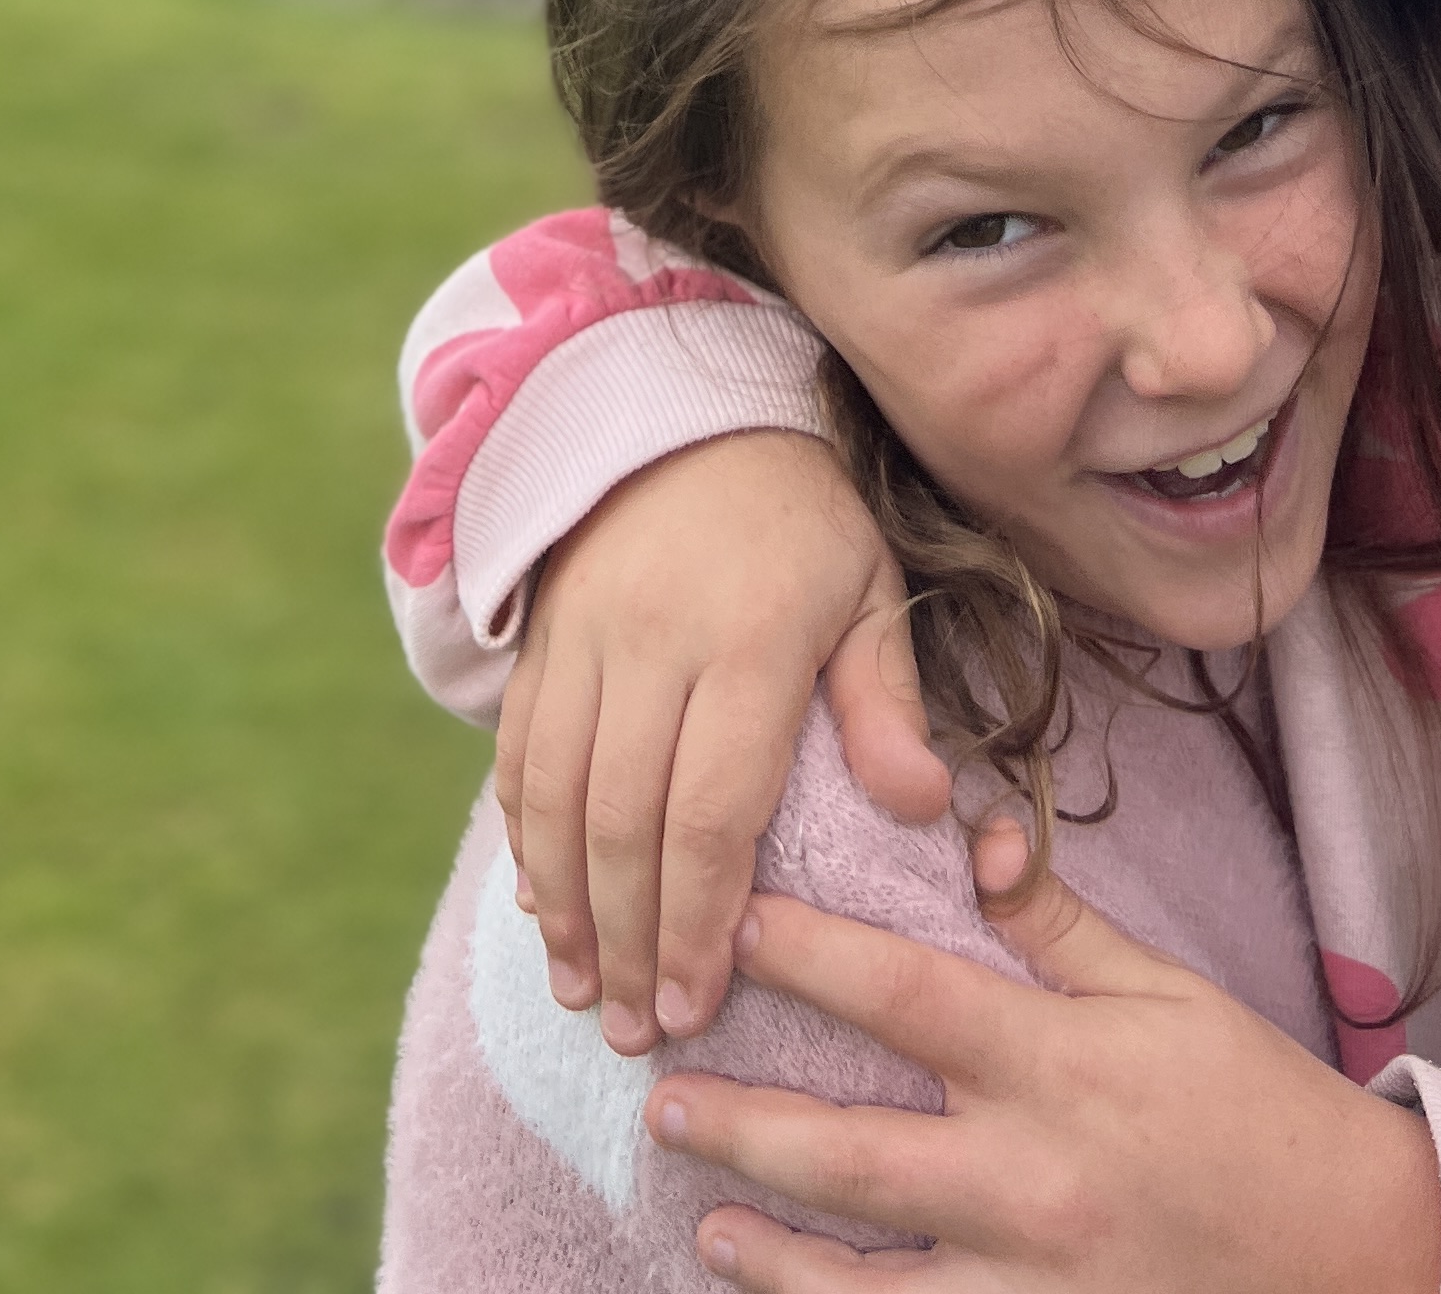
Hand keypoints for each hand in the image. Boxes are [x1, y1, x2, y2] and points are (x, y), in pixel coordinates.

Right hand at [496, 432, 948, 1052]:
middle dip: (629, 941)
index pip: (709, 809)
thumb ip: (887, 700)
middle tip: (638, 1031)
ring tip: (584, 993)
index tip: (700, 1005)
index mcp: (745, 641)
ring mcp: (583, 637)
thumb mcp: (868, 587)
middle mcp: (650, 643)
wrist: (687, 409)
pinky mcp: (541, 635)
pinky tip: (543, 905)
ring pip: (555, 797)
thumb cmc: (802, 518)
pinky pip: (518, 751)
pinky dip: (523, 837)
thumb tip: (922, 811)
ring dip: (566, 907)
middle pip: (622, 822)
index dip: (696, 919)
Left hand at [644, 829, 1440, 1293]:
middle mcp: (1035, 1182)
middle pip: (855, 1158)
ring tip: (705, 1226)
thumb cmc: (1253, 1105)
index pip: (907, 999)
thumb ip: (1057, 922)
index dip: (810, 957)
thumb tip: (972, 832)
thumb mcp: (1165, 989)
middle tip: (665, 1096)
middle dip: (747, 1129)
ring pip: (870, 1286)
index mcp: (1061, 1067)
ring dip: (775, 1258)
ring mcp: (1038, 1286)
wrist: (1360, 1253)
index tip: (731, 925)